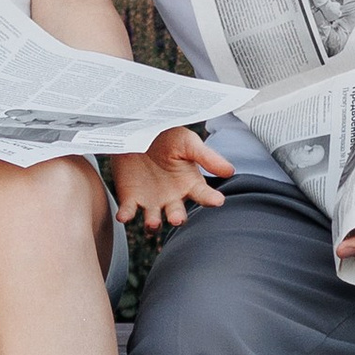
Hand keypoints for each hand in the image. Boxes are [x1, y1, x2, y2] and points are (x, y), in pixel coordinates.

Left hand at [108, 125, 235, 234]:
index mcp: (189, 184)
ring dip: (153, 223)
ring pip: (154, 220)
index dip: (211, 199)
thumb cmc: (166, 136)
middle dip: (177, 218)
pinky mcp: (130, 199)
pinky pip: (128, 212)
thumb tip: (230, 170)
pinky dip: (126, 215)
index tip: (217, 200)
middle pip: (177, 214)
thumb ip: (206, 157)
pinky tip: (125, 215)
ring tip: (154, 221)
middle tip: (176, 217)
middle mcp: (172, 197)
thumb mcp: (187, 142)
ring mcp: (151, 200)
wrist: (137, 130)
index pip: (203, 195)